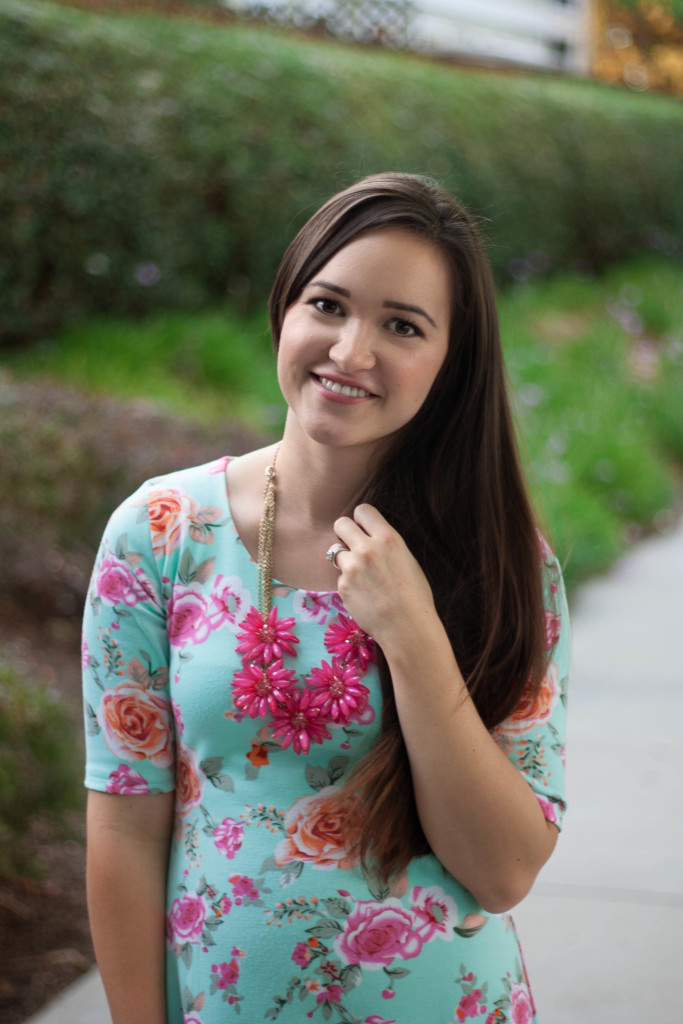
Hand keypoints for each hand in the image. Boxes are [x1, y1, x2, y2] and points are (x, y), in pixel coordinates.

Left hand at [330, 504, 437, 648]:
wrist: (408, 628)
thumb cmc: (415, 596)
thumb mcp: (407, 560)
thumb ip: (386, 545)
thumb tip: (370, 538)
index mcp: (388, 538)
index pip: (363, 510)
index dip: (362, 520)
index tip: (365, 529)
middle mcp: (367, 548)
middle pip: (341, 523)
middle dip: (345, 532)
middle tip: (353, 545)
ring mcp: (351, 567)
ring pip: (336, 551)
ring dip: (345, 560)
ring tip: (362, 575)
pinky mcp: (342, 586)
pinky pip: (340, 576)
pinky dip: (348, 583)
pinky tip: (364, 595)